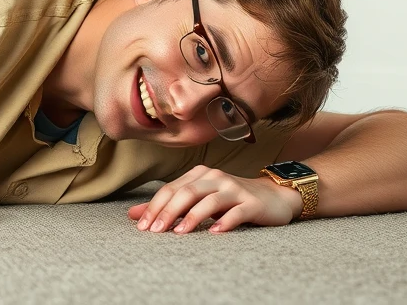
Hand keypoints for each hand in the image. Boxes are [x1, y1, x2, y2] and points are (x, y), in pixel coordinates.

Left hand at [127, 166, 300, 234]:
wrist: (272, 197)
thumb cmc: (230, 200)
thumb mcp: (199, 200)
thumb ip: (169, 206)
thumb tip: (134, 214)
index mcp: (199, 174)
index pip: (171, 189)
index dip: (155, 206)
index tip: (142, 226)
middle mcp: (215, 177)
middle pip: (187, 192)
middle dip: (168, 211)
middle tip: (155, 231)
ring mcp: (234, 188)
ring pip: (209, 200)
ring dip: (192, 216)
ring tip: (179, 233)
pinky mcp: (251, 203)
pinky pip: (236, 212)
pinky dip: (224, 221)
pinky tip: (214, 233)